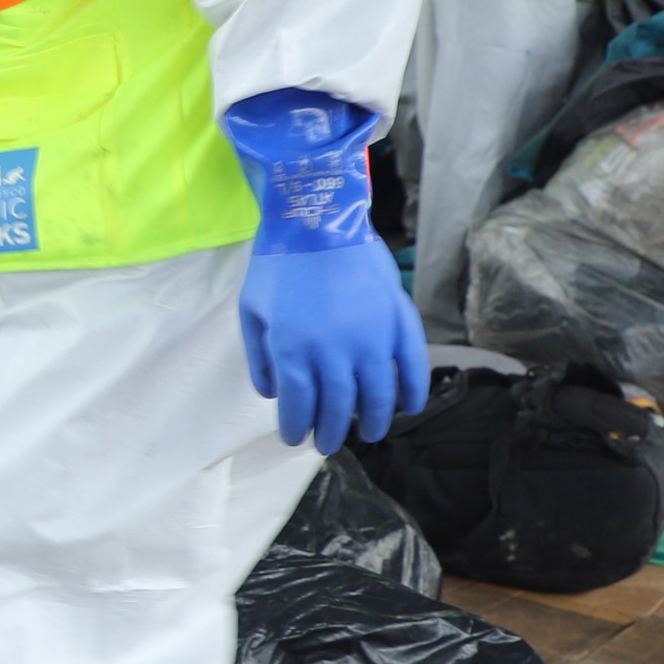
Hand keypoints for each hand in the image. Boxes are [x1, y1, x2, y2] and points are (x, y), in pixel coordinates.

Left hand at [223, 86, 427, 452]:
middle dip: (331, 432)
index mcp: (293, 352)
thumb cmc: (278, 264)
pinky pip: (411, 366)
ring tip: (368, 433)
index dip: (297, 428)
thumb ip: (260, 357)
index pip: (298, 406)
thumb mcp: (251, 311)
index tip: (296, 439)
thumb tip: (272, 394)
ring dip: (372, 420)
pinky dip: (412, 390)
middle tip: (327, 444)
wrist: (318, 219)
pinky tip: (408, 407)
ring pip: (376, 395)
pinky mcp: (396, 321)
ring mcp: (371, 339)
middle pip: (336, 407)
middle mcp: (334, 353)